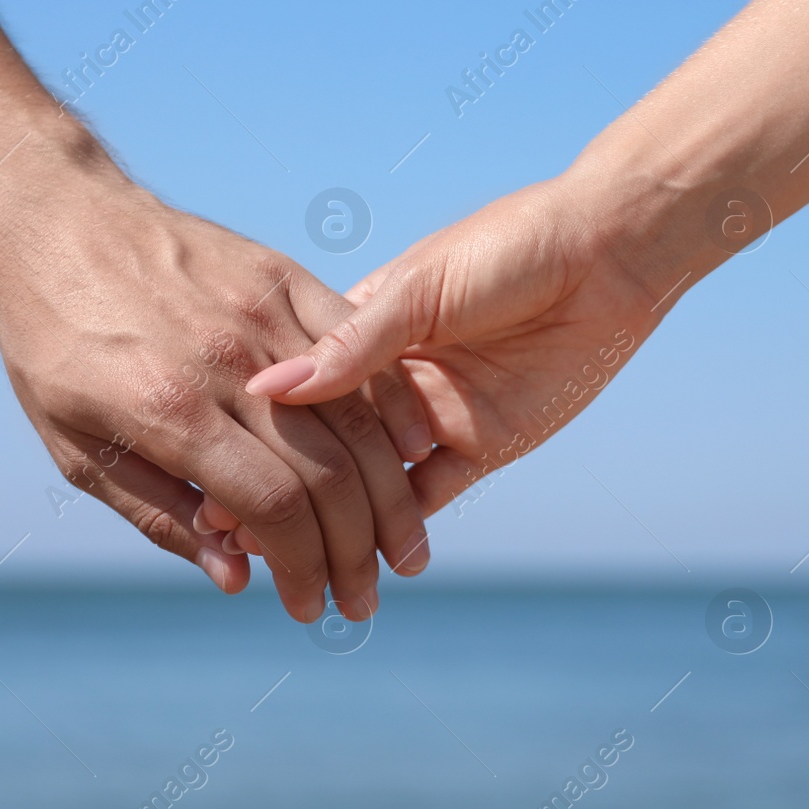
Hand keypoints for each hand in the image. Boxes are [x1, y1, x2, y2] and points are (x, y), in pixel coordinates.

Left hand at [0, 161, 430, 621]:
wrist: (52, 219)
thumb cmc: (52, 344)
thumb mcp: (76, 447)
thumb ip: (160, 515)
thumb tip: (236, 577)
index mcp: (169, 410)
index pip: (273, 509)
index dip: (303, 569)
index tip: (309, 606)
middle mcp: (226, 363)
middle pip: (329, 475)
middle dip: (356, 553)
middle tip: (366, 600)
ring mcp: (262, 314)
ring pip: (357, 419)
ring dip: (389, 498)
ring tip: (402, 551)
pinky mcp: (285, 277)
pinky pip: (360, 351)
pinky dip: (394, 410)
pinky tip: (411, 457)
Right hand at [240, 175, 666, 515]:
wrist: (605, 255)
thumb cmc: (511, 248)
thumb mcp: (422, 289)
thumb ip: (351, 344)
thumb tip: (266, 387)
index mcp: (364, 327)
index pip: (296, 390)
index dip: (254, 429)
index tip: (202, 463)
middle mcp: (392, 380)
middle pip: (322, 446)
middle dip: (278, 487)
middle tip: (224, 530)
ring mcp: (434, 416)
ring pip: (369, 481)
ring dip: (329, 519)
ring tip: (275, 557)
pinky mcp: (481, 446)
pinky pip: (429, 498)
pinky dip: (397, 530)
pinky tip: (358, 560)